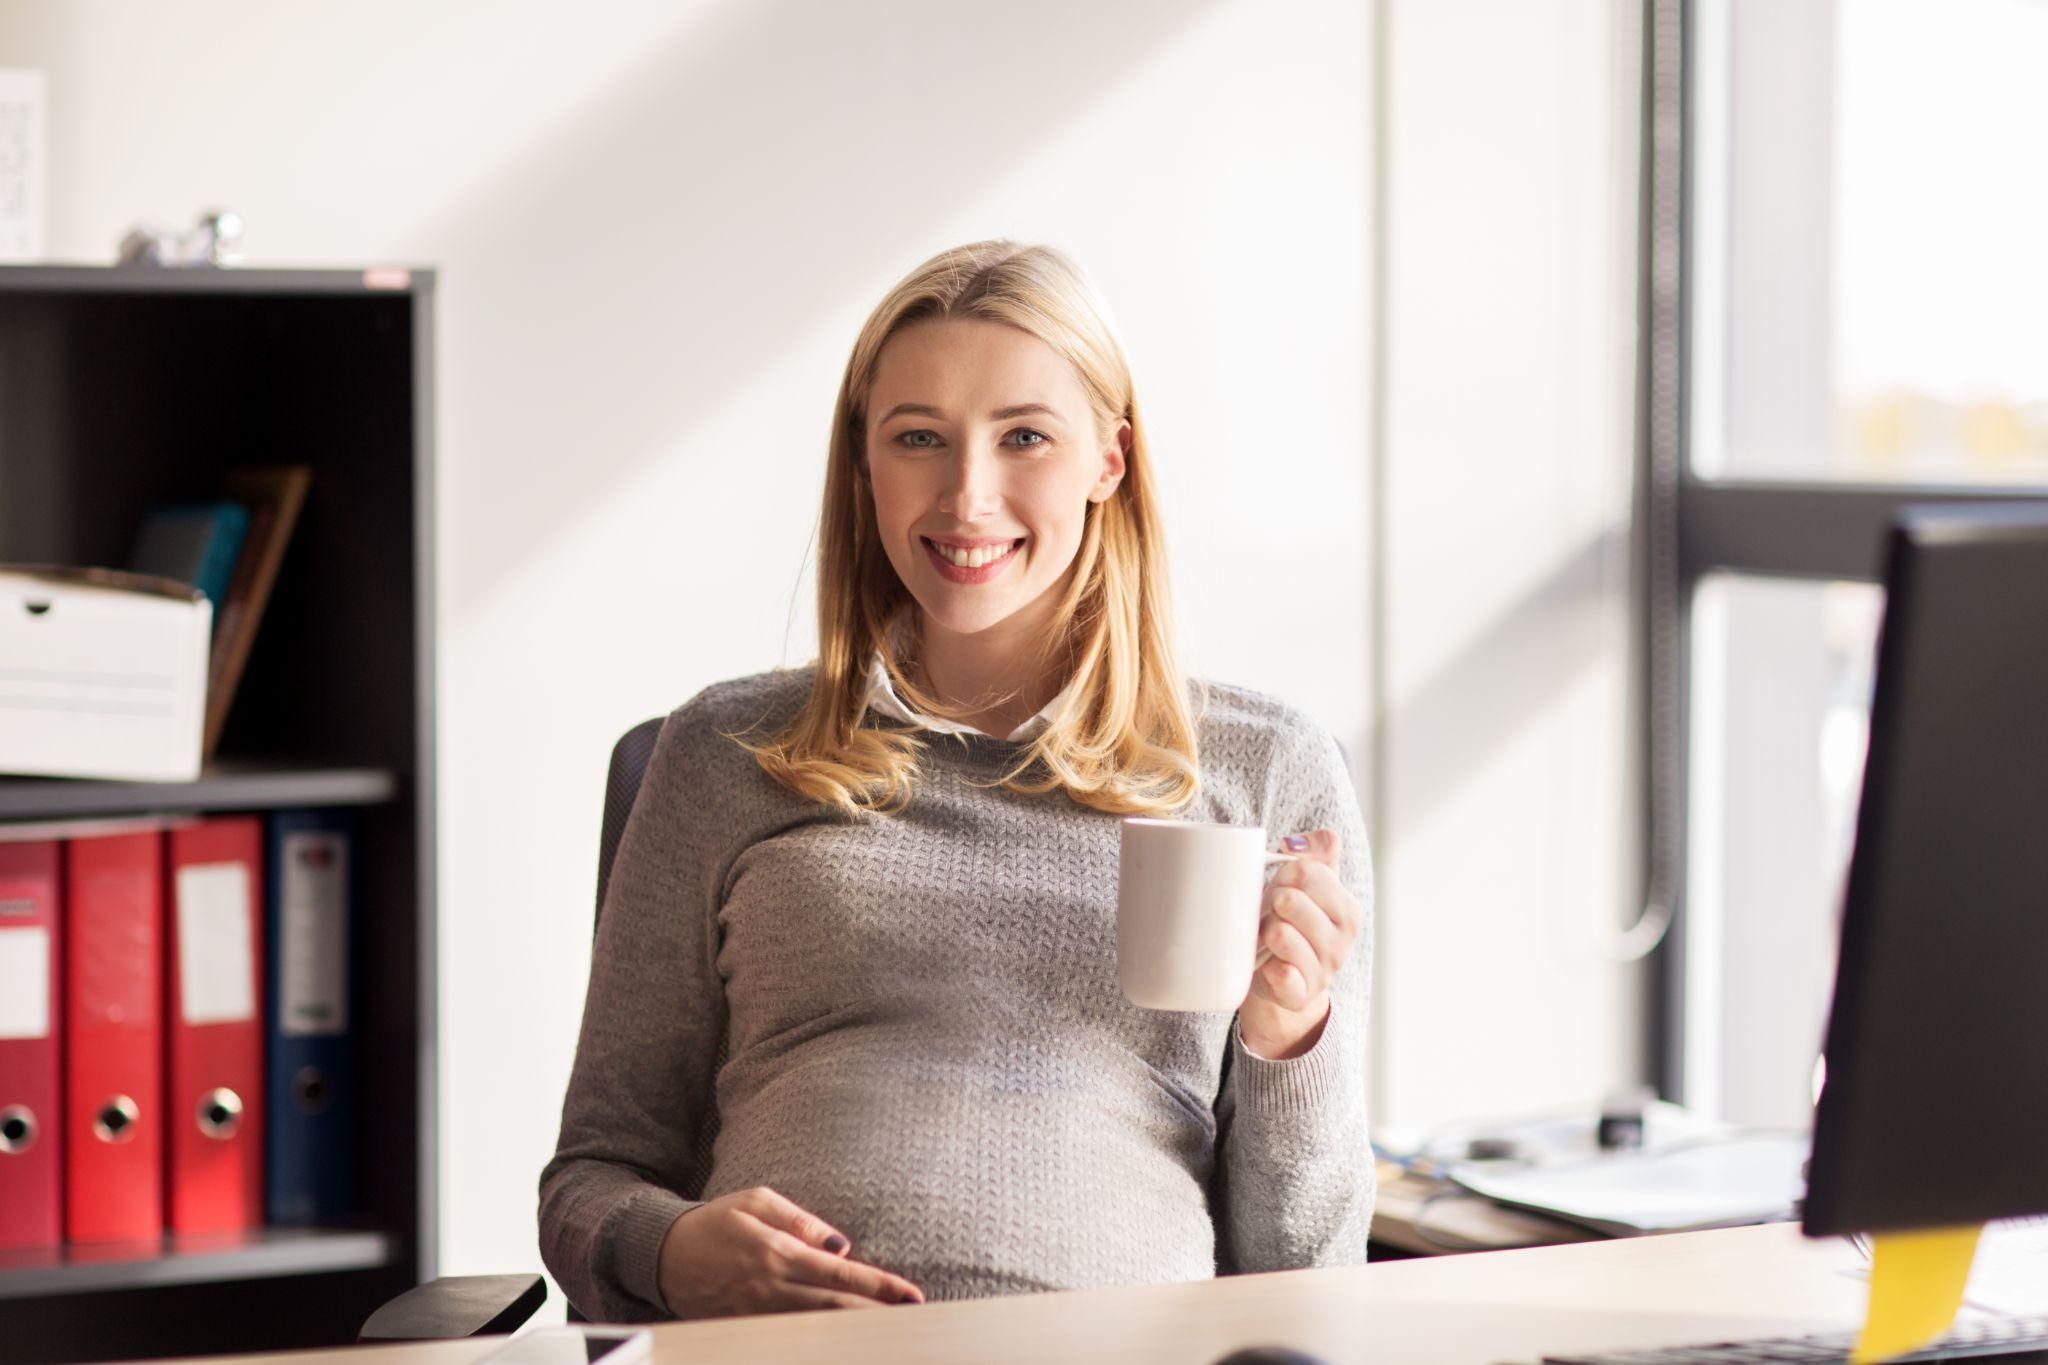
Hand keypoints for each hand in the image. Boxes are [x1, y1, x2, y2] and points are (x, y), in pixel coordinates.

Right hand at [655, 1185, 924, 1318]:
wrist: (660, 1254)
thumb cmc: (715, 1221)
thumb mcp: (756, 1200)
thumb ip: (801, 1220)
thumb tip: (842, 1244)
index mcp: (778, 1252)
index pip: (840, 1274)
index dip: (879, 1287)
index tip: (911, 1295)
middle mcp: (771, 1287)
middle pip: (835, 1308)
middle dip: (877, 1315)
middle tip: (914, 1321)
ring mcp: (757, 1314)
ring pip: (815, 1330)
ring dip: (853, 1333)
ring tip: (887, 1335)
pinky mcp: (743, 1330)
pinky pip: (787, 1339)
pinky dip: (818, 1343)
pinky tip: (842, 1344)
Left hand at [1239, 828, 1359, 1059]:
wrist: (1281, 976)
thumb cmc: (1293, 921)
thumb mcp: (1311, 884)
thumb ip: (1317, 850)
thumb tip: (1294, 844)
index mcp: (1348, 911)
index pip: (1308, 872)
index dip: (1283, 875)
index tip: (1282, 887)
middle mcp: (1342, 944)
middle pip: (1290, 900)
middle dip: (1271, 902)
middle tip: (1272, 914)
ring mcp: (1323, 972)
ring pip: (1280, 933)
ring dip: (1263, 931)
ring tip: (1268, 938)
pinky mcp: (1299, 995)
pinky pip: (1279, 974)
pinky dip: (1268, 967)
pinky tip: (1270, 964)